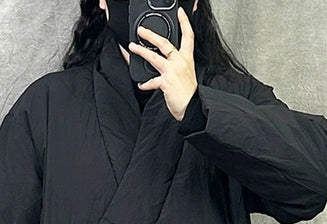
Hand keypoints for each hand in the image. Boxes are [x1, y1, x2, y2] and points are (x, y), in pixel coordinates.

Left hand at [128, 7, 197, 121]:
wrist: (193, 108)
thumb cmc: (190, 94)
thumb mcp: (187, 75)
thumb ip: (177, 67)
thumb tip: (166, 64)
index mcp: (187, 59)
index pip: (188, 36)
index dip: (185, 22)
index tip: (180, 13)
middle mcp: (180, 62)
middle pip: (165, 43)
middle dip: (151, 35)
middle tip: (142, 30)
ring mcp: (172, 71)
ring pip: (154, 57)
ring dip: (141, 51)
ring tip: (133, 47)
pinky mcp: (165, 82)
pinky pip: (151, 81)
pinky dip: (145, 83)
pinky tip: (141, 84)